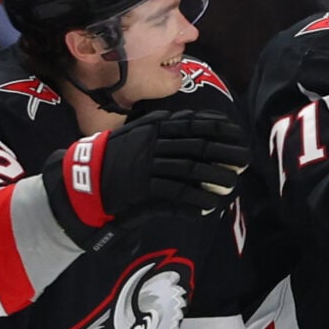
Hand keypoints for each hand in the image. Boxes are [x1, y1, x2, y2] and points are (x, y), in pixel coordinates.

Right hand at [42, 98, 249, 245]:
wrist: (82, 177)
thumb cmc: (115, 156)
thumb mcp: (140, 132)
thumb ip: (166, 127)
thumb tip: (197, 121)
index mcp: (153, 126)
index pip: (193, 122)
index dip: (219, 128)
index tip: (238, 133)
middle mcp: (152, 142)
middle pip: (197, 145)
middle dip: (225, 152)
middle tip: (245, 159)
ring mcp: (146, 165)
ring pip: (189, 169)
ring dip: (214, 178)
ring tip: (232, 185)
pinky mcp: (141, 188)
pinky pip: (174, 194)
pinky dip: (194, 201)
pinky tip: (209, 206)